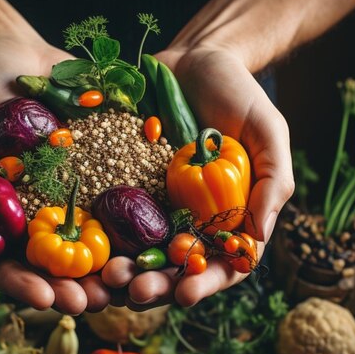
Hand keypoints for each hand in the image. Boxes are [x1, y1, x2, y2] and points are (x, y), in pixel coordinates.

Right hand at [0, 34, 110, 313]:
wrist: (20, 52)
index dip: (16, 283)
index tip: (44, 297)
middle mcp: (23, 210)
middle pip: (41, 263)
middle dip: (66, 287)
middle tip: (92, 304)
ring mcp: (58, 194)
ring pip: (79, 244)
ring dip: (100, 271)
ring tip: (124, 288)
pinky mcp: (91, 174)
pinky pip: (110, 205)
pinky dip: (126, 229)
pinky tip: (147, 244)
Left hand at [101, 43, 293, 307]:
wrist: (195, 59)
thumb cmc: (240, 94)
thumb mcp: (267, 132)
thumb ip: (272, 181)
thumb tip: (261, 235)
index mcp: (228, 214)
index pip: (220, 263)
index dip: (204, 283)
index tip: (185, 294)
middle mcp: (190, 215)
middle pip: (174, 264)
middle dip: (156, 283)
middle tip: (134, 290)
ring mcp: (155, 200)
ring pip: (138, 247)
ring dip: (123, 268)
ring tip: (106, 276)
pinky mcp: (126, 179)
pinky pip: (111, 211)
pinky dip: (98, 233)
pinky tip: (82, 244)